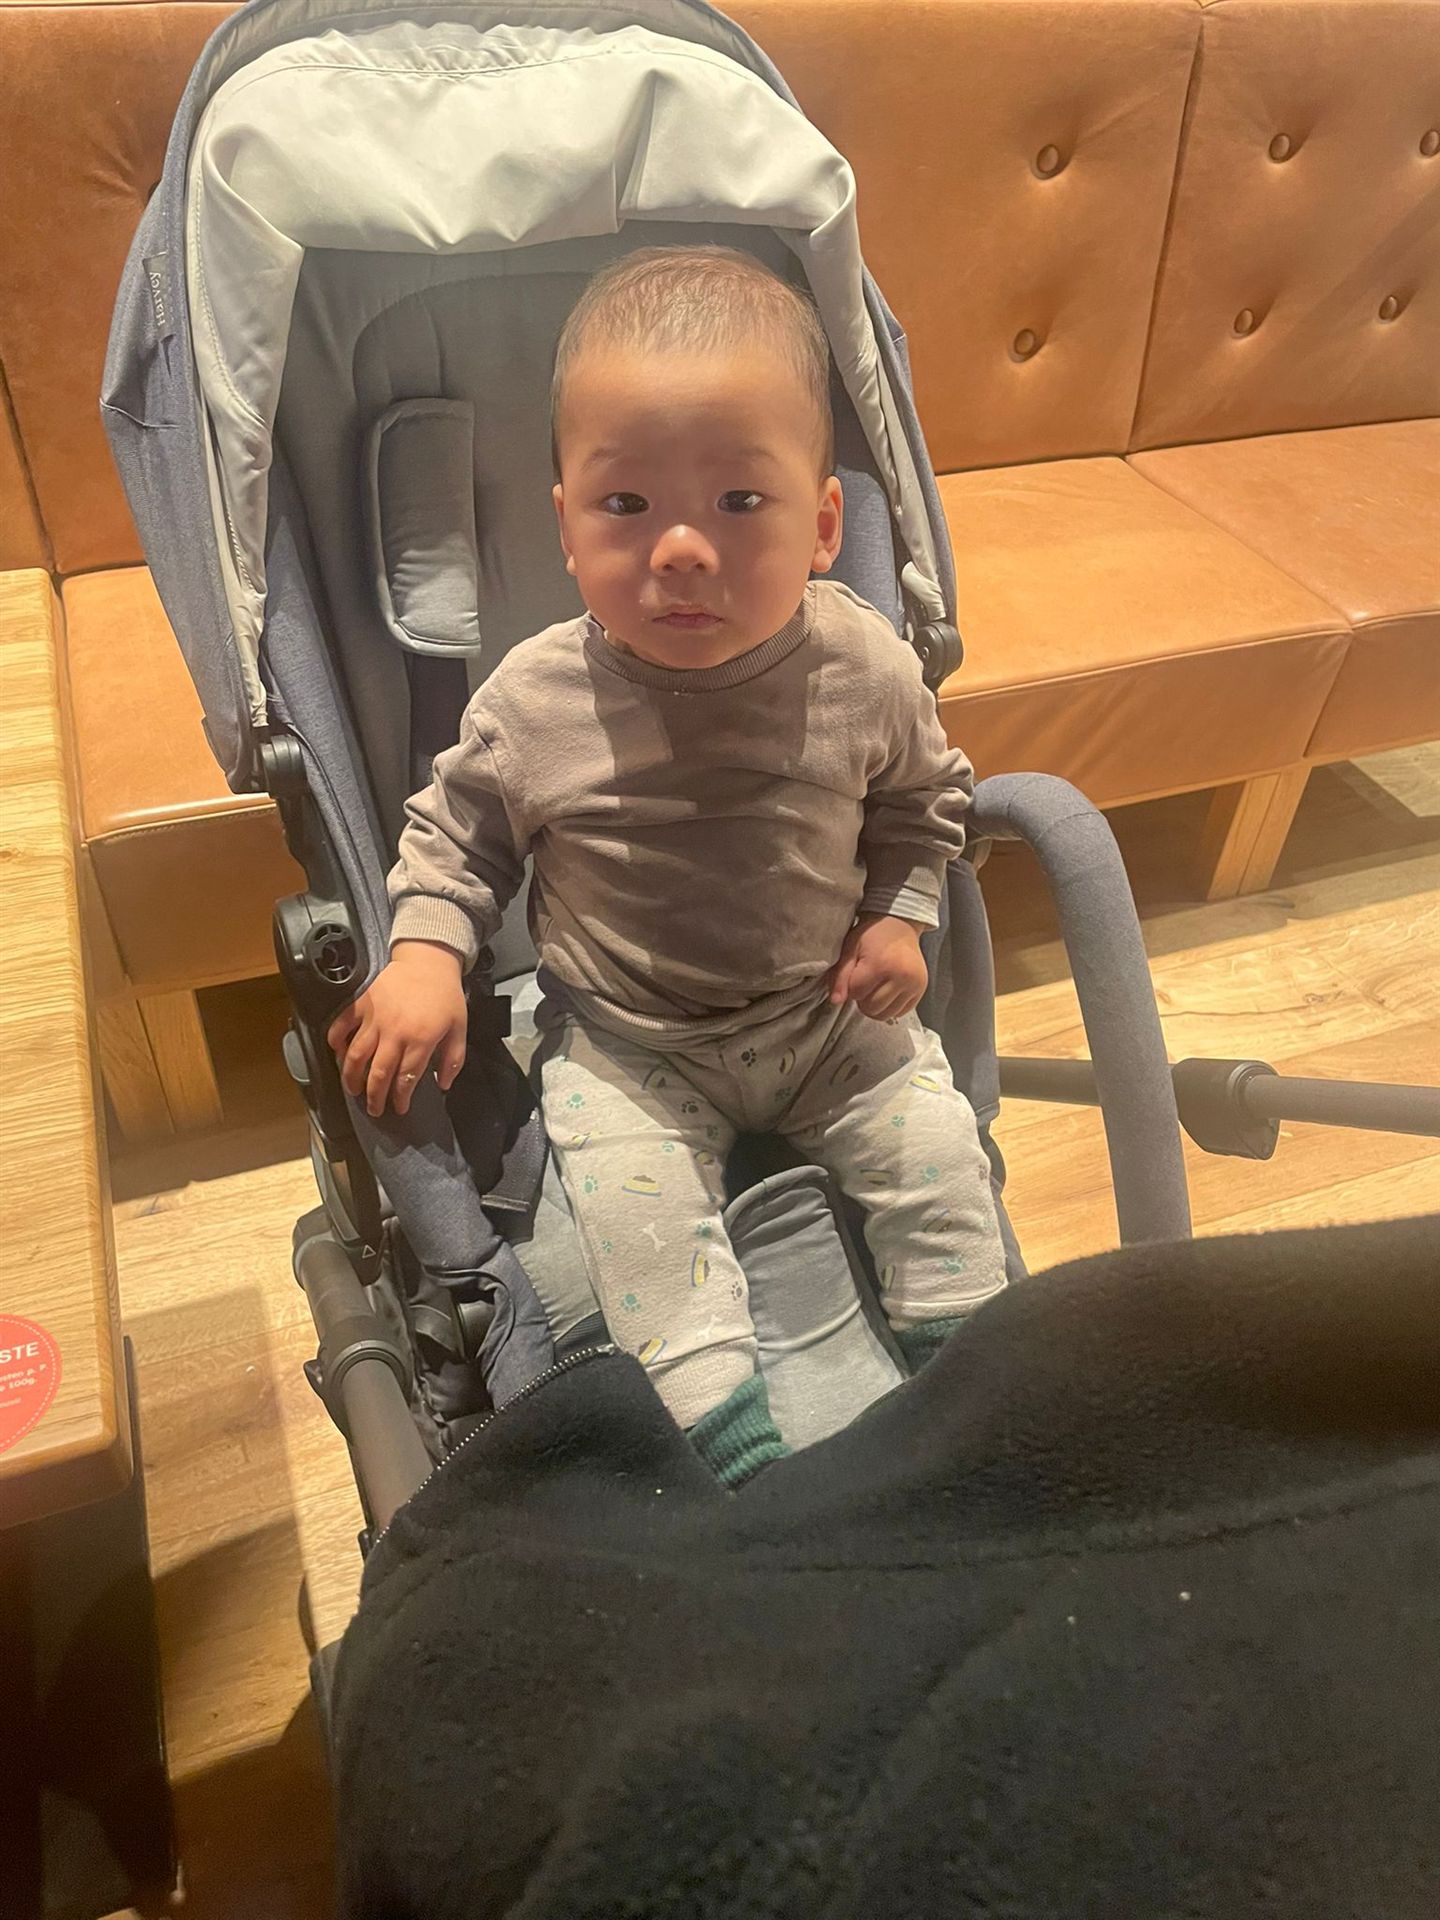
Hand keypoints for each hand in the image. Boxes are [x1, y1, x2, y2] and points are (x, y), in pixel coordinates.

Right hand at [327, 940, 467, 1116]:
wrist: (428, 961)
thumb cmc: (445, 995)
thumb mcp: (459, 1028)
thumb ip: (453, 1059)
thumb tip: (443, 1084)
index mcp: (420, 1039)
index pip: (406, 1078)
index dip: (400, 1098)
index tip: (399, 1107)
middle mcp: (394, 1032)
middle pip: (378, 1073)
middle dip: (374, 1096)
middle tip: (373, 1109)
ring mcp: (374, 1018)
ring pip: (356, 1055)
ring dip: (352, 1077)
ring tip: (353, 1090)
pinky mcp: (361, 1003)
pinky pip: (341, 1026)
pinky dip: (336, 1042)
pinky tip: (338, 1054)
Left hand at [828, 914, 927, 1021]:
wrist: (900, 924)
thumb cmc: (872, 935)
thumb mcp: (850, 948)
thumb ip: (840, 975)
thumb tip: (836, 1001)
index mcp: (881, 964)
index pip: (856, 993)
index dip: (850, 986)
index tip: (855, 973)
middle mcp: (902, 976)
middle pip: (871, 1008)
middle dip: (862, 998)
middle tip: (865, 981)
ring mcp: (914, 985)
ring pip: (885, 1014)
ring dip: (875, 1005)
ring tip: (876, 986)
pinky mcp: (921, 990)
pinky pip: (900, 1012)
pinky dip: (890, 1006)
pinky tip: (888, 990)